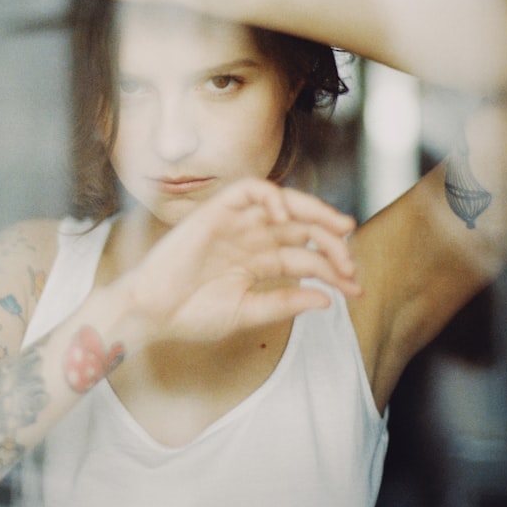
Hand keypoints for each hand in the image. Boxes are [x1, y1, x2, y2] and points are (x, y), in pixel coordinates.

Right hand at [123, 179, 360, 344]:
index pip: (307, 257)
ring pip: (284, 203)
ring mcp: (236, 223)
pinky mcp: (216, 211)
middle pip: (303, 228)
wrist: (150, 313)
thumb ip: (284, 303)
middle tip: (352, 263)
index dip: (335, 270)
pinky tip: (286, 219)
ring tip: (339, 231)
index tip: (355, 289)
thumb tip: (325, 298)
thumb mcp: (247, 313)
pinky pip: (250, 190)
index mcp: (260, 262)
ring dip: (315, 213)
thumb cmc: (190, 315)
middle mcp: (252, 238)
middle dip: (333, 242)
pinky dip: (272, 197)